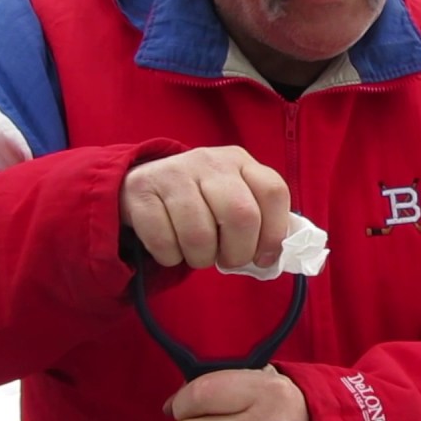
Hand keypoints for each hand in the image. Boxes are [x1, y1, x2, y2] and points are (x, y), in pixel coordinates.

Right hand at [120, 147, 290, 269]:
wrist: (144, 184)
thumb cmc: (201, 201)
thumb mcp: (234, 198)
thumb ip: (260, 221)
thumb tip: (280, 258)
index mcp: (240, 162)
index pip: (273, 192)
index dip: (275, 233)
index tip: (264, 257)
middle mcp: (209, 161)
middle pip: (241, 216)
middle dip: (238, 252)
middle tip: (228, 260)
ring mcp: (173, 173)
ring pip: (200, 235)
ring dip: (201, 258)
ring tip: (198, 253)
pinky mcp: (141, 191)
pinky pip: (164, 242)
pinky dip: (171, 257)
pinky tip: (171, 246)